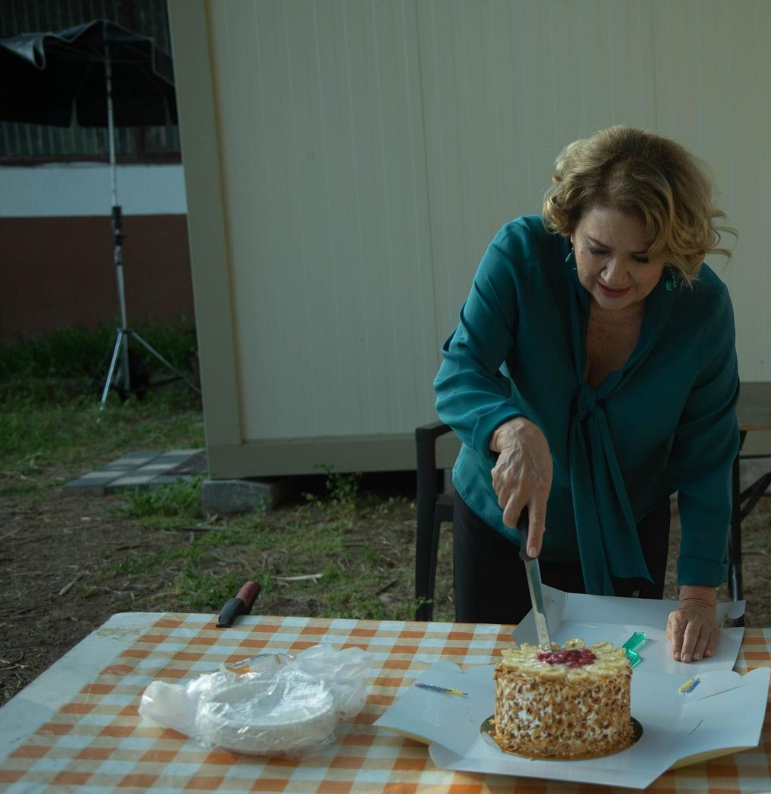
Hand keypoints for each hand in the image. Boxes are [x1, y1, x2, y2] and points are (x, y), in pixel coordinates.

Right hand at [489, 417, 552, 555]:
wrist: (522, 438)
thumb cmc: (537, 462)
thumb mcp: (545, 481)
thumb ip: (539, 502)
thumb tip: (536, 524)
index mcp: (539, 491)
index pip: (537, 520)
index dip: (534, 538)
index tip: (532, 553)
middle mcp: (523, 489)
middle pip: (509, 518)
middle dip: (511, 521)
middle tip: (515, 516)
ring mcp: (508, 483)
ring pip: (502, 505)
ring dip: (508, 501)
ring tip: (517, 486)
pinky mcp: (497, 477)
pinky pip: (497, 492)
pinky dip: (502, 490)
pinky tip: (509, 478)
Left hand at [666, 585, 718, 662]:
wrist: (698, 605)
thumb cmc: (683, 616)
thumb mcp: (673, 620)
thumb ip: (672, 634)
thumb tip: (674, 649)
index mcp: (680, 616)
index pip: (678, 632)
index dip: (677, 645)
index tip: (676, 656)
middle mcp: (693, 619)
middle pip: (691, 634)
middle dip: (688, 648)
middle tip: (686, 659)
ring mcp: (705, 624)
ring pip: (703, 637)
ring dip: (699, 649)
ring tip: (695, 659)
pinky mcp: (714, 629)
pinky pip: (713, 639)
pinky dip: (711, 647)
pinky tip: (707, 654)